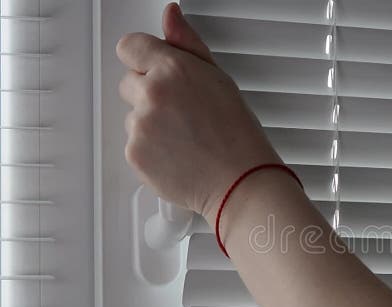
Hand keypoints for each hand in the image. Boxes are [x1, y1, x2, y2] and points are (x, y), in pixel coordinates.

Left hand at [117, 2, 281, 221]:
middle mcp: (152, 93)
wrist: (240, 183)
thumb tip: (171, 16)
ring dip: (151, 124)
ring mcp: (140, 125)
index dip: (145, 59)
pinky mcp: (134, 153)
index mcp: (173, 69)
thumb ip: (188, 44)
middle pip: (129, 82)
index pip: (131, 46)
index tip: (156, 71)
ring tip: (185, 137)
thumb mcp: (219, 79)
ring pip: (132, 116)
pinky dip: (150, 151)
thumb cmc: (238, 136)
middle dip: (150, 94)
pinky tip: (178, 154)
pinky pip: (133, 145)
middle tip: (183, 113)